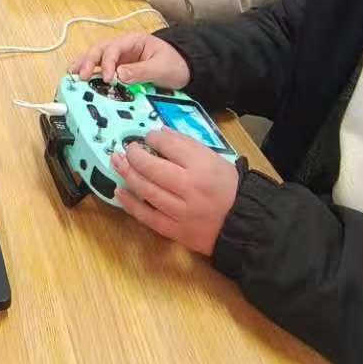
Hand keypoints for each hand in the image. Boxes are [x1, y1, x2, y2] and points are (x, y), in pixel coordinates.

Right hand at [70, 31, 189, 88]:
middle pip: (100, 50)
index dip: (109, 63)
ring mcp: (121, 57)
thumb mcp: (162, 68)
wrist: (186, 68)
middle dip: (89, 62)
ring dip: (84, 64)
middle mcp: (124, 47)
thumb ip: (141, 71)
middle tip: (81, 76)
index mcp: (134, 41)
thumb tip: (119, 75)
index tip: (109, 79)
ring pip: (97, 56)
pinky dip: (91, 71)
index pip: (114, 49)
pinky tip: (81, 76)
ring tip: (72, 74)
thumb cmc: (176, 63)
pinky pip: (102, 67)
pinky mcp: (120, 67)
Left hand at [112, 128, 240, 256]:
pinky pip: (147, 217)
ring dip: (128, 175)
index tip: (148, 136)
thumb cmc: (229, 188)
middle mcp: (190, 188)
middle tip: (128, 149)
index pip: (170, 146)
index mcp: (203, 167)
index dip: (154, 138)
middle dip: (135, 155)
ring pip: (146, 190)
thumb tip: (159, 133)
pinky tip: (119, 191)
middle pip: (152, 168)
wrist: (245, 223)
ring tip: (117, 163)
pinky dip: (130, 204)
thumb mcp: (214, 159)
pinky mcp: (176, 230)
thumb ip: (187, 145)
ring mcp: (181, 211)